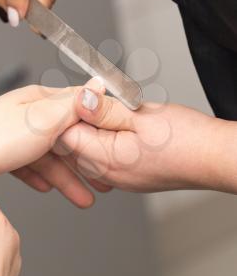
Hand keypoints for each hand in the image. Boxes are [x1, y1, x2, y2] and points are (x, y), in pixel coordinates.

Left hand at [0, 78, 109, 207]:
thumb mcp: (44, 119)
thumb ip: (74, 105)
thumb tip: (98, 84)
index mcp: (42, 101)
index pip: (80, 109)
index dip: (100, 126)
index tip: (113, 142)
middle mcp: (30, 115)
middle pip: (66, 138)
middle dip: (86, 161)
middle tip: (102, 180)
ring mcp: (15, 133)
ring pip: (50, 156)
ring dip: (67, 177)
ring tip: (83, 196)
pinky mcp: (2, 152)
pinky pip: (29, 165)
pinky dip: (41, 176)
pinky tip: (47, 187)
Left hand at [55, 88, 236, 193]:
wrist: (213, 158)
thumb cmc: (187, 140)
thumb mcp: (142, 115)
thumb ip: (105, 109)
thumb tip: (79, 98)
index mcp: (106, 159)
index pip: (64, 136)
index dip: (69, 113)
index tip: (84, 98)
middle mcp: (108, 173)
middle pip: (72, 145)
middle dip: (80, 120)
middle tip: (100, 103)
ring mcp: (117, 177)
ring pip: (87, 150)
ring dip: (93, 130)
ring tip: (113, 115)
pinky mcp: (127, 174)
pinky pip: (103, 157)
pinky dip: (104, 140)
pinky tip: (120, 129)